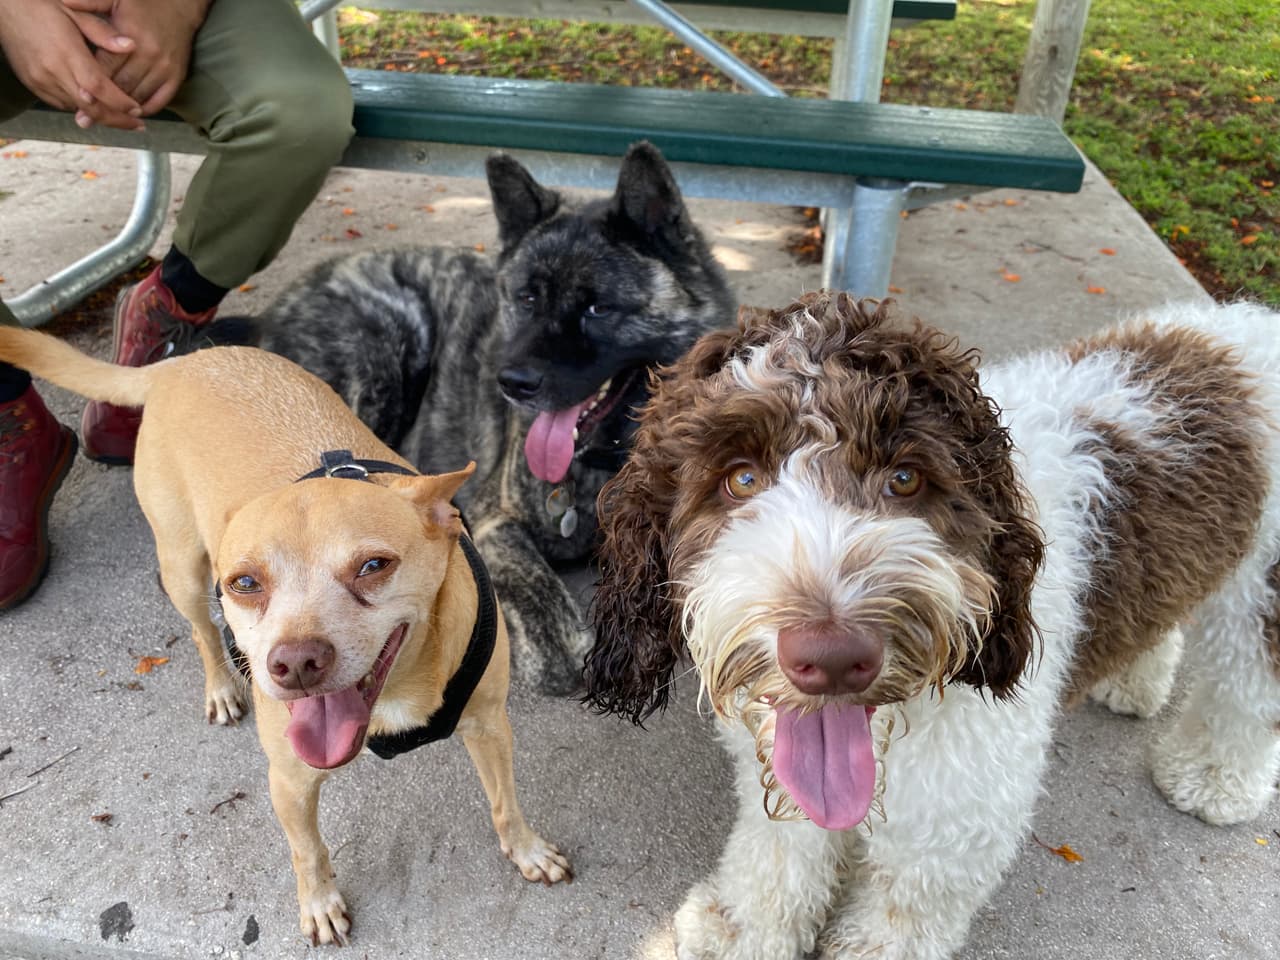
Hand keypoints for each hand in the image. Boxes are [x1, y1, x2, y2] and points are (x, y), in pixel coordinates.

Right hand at [0, 0, 141, 129]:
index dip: (120, 103)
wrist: (6, 8)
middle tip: (138, 124)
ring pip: (77, 109)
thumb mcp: (76, 12)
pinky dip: (81, 107)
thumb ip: (103, 33)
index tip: (137, 111)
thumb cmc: (43, 6)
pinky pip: (63, 104)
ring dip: (101, 115)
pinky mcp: (33, 85)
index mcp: (66, 52)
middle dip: (117, 120)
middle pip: (90, 108)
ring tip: (122, 116)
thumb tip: (131, 46)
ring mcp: (40, 81)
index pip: (98, 87)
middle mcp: (52, 71)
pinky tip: (96, 103)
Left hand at [64, 0, 211, 116]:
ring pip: (139, 97)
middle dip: (103, 103)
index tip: (78, 96)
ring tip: (103, 120)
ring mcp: (165, 69)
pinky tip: (130, 115)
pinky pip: (159, 101)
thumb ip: (89, 1)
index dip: (91, 82)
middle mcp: (150, 55)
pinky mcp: (176, 77)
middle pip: (122, 86)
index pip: (107, 66)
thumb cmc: (143, 4)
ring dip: (121, 111)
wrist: (180, 8)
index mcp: (131, 36)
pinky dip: (145, 110)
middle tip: (85, 118)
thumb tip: (63, 2)